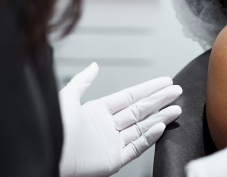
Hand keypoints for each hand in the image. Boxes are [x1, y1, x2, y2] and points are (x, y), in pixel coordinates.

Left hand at [58, 63, 181, 176]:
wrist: (49, 154)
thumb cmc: (53, 128)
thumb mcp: (67, 98)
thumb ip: (82, 81)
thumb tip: (94, 66)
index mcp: (97, 111)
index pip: (130, 97)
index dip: (148, 89)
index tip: (165, 82)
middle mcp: (107, 126)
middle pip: (140, 110)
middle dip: (159, 100)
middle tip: (176, 91)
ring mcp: (112, 143)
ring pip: (142, 128)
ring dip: (160, 118)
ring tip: (176, 108)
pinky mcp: (114, 160)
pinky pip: (136, 147)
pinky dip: (149, 138)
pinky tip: (161, 127)